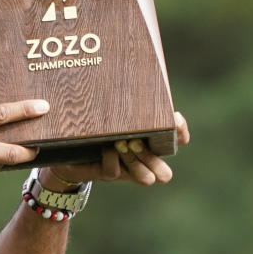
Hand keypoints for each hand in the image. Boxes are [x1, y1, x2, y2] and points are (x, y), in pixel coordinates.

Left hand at [49, 112, 189, 186]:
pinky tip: (105, 147)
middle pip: (165, 173)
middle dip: (153, 158)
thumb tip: (132, 74)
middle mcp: (144, 161)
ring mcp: (127, 171)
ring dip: (135, 160)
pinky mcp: (107, 174)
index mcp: (152, 142)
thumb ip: (128, 100)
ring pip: (145, 178)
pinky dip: (111, 159)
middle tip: (137, 139)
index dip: (181, 132)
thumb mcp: (114, 109)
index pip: (178, 140)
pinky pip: (114, 172)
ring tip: (121, 143)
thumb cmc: (99, 121)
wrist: (71, 146)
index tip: (175, 118)